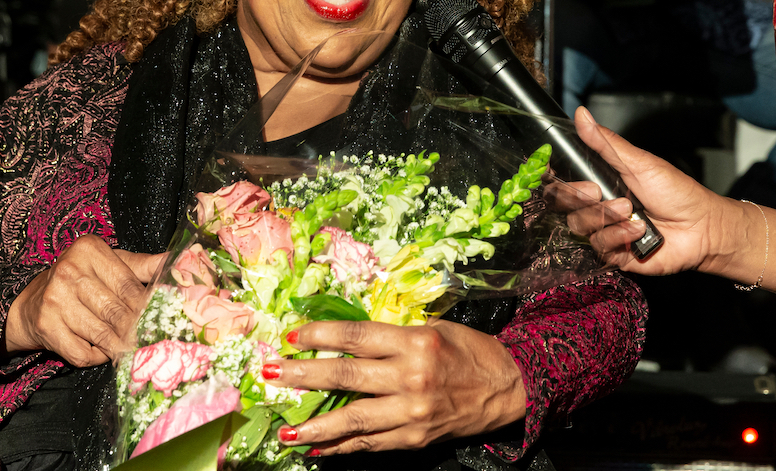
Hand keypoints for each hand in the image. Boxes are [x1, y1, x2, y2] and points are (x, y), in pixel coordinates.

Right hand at [4, 234, 165, 366]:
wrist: (28, 304)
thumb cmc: (79, 280)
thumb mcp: (109, 264)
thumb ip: (143, 266)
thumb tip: (182, 261)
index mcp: (89, 250)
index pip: (129, 285)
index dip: (148, 306)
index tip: (162, 320)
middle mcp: (70, 271)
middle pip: (117, 311)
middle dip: (137, 331)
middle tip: (153, 342)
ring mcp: (55, 299)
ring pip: (102, 334)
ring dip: (121, 348)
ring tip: (133, 350)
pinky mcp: (45, 326)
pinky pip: (81, 352)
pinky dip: (96, 357)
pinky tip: (101, 352)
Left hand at [262, 319, 525, 455]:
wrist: (506, 386)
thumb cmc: (468, 349)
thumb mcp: (432, 329)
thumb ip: (391, 337)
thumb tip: (346, 344)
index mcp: (415, 343)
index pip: (357, 338)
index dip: (321, 335)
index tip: (292, 335)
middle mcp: (411, 377)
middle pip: (346, 377)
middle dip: (303, 376)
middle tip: (269, 374)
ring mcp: (411, 412)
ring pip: (352, 420)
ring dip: (314, 425)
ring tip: (284, 429)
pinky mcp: (414, 438)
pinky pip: (370, 444)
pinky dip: (342, 447)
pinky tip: (318, 448)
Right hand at [560, 106, 734, 276]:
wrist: (701, 227)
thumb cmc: (675, 191)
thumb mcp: (638, 162)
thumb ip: (605, 143)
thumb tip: (581, 115)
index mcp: (600, 181)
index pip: (562, 180)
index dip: (552, 177)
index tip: (549, 170)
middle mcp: (597, 206)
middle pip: (563, 203)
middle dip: (577, 196)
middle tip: (599, 191)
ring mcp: (604, 231)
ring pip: (579, 225)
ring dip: (605, 216)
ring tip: (631, 210)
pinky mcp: (613, 255)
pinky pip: (599, 246)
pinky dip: (618, 236)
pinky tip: (639, 231)